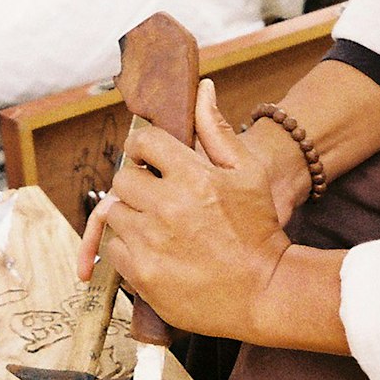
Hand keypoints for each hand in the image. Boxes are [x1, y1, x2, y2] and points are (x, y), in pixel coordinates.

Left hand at [78, 77, 289, 341]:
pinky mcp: (143, 274)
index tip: (150, 159)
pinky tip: (157, 251)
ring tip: (158, 226)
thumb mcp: (248, 172)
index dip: (144, 148)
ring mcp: (152, 243)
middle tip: (156, 196)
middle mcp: (168, 207)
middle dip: (136, 183)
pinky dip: (129, 249)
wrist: (264, 291)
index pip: (143, 142)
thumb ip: (218, 130)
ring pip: (115, 213)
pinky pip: (115, 250)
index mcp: (193, 176)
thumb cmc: (259, 228)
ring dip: (131, 215)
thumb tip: (202, 89)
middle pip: (122, 178)